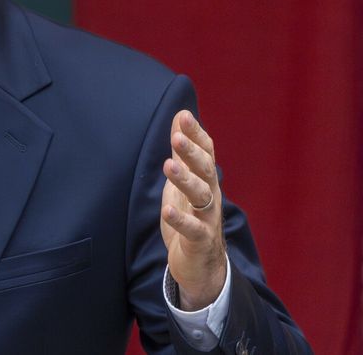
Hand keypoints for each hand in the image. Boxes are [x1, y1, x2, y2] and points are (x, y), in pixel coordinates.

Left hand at [160, 109, 226, 309]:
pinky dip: (181, 219)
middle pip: (206, 170)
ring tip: (169, 165)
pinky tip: (167, 209)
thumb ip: (182, 150)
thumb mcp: (185, 179)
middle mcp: (211, 196)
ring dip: (186, 180)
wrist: (201, 264)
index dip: (196, 134)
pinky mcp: (200, 240)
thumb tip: (181, 115)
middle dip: (192, 153)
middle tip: (176, 137)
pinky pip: (193, 229)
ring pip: (202, 196)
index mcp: (207, 180)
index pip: (206, 152)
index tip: (183, 116)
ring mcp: (208, 218)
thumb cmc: (191, 215)